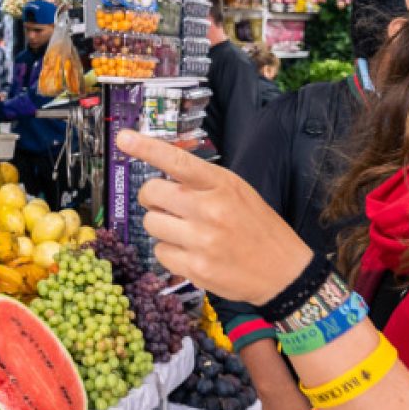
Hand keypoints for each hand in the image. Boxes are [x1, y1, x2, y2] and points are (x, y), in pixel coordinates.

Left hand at [117, 130, 311, 304]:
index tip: (124, 138)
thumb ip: (201, 181)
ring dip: (161, 227)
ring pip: (151, 224)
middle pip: (151, 193)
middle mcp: (210, 209)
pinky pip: (160, 253)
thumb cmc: (257, 226)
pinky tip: (191, 252)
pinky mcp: (197, 269)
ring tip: (185, 232)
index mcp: (221, 184)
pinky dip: (169, 252)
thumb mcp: (237, 190)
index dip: (146, 148)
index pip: (176, 161)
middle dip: (152, 198)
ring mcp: (202, 241)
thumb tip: (161, 176)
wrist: (284, 271)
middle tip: (166, 205)